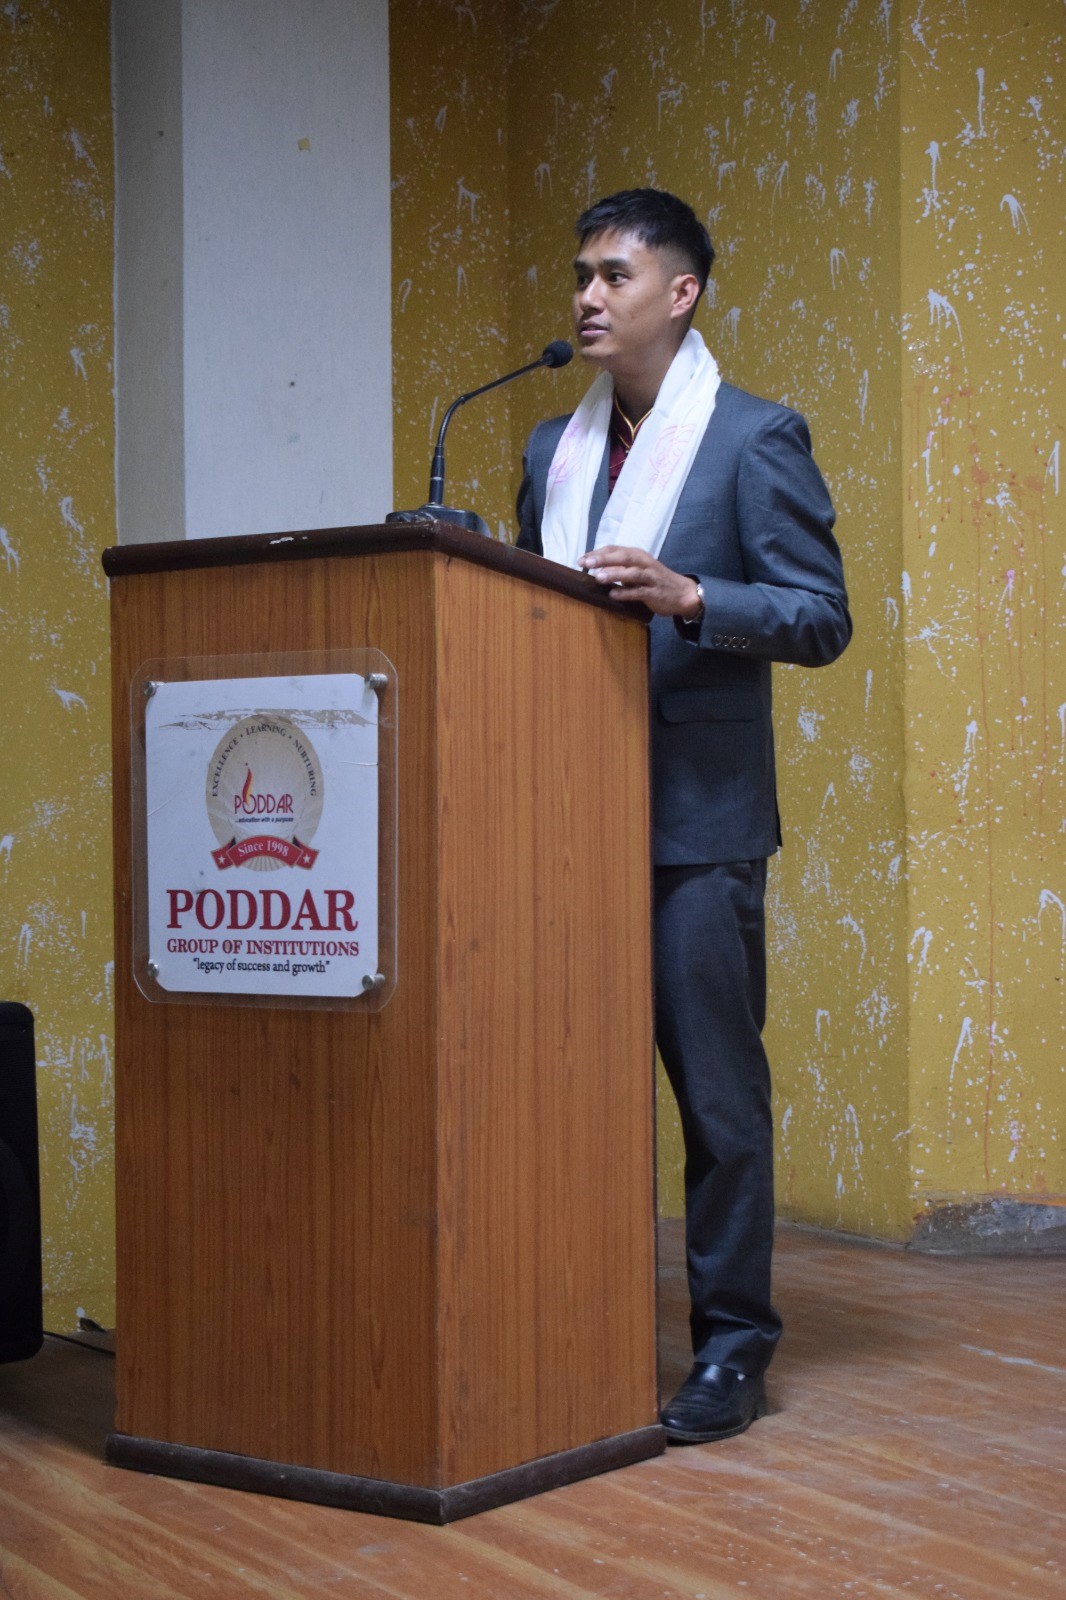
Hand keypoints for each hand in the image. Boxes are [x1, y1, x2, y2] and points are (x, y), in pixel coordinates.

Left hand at [579, 546, 701, 618]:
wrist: (682, 593)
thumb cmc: (655, 581)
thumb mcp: (637, 570)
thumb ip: (620, 568)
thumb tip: (596, 569)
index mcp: (637, 555)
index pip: (615, 549)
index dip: (598, 553)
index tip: (581, 559)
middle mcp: (644, 563)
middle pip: (623, 557)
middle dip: (604, 559)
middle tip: (587, 563)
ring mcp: (650, 577)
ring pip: (632, 573)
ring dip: (614, 574)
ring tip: (598, 578)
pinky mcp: (654, 592)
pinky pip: (639, 592)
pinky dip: (626, 593)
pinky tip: (613, 594)